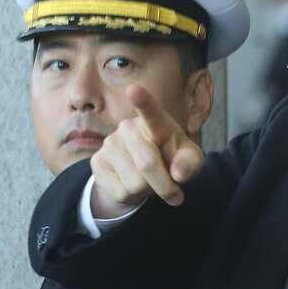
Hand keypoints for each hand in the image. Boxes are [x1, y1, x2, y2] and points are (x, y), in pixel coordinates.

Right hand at [89, 85, 204, 215]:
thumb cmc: (172, 159)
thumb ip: (190, 163)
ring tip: (149, 180)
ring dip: (149, 191)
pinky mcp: (97, 163)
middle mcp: (128, 128)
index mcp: (155, 122)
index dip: (142, 101)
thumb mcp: (190, 160)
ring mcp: (109, 144)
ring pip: (135, 183)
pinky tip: (132, 184)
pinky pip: (121, 192)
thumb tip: (178, 174)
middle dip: (166, 187)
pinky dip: (133, 197)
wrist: (144, 174)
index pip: (150, 111)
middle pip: (148, 165)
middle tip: (173, 190)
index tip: (134, 90)